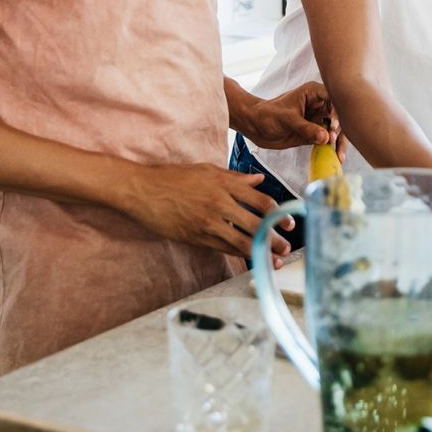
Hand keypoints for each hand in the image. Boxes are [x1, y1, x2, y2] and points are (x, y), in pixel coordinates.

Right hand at [118, 163, 294, 267]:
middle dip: (275, 239)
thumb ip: (235, 177)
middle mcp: (220, 203)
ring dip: (261, 253)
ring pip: (242, 242)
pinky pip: (223, 248)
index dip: (278, 214)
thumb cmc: (172, 177)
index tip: (289, 224)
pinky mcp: (196, 238)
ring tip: (274, 261)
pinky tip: (249, 259)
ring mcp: (208, 223)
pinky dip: (239, 254)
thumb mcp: (206, 170)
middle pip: (257, 225)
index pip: (261, 201)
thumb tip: (258, 180)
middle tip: (287, 248)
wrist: (142, 190)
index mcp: (225, 184)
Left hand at [240, 82, 346, 157]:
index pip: (333, 98)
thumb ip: (306, 128)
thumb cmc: (268, 114)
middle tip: (334, 139)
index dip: (337, 111)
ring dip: (339, 142)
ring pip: (336, 130)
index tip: (334, 124)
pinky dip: (333, 149)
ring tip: (338, 154)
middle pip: (338, 116)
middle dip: (340, 129)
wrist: (255, 126)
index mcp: (313, 93)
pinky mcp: (315, 133)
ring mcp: (318, 120)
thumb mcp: (287, 119)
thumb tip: (325, 137)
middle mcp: (319, 106)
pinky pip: (328, 140)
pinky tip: (337, 157)